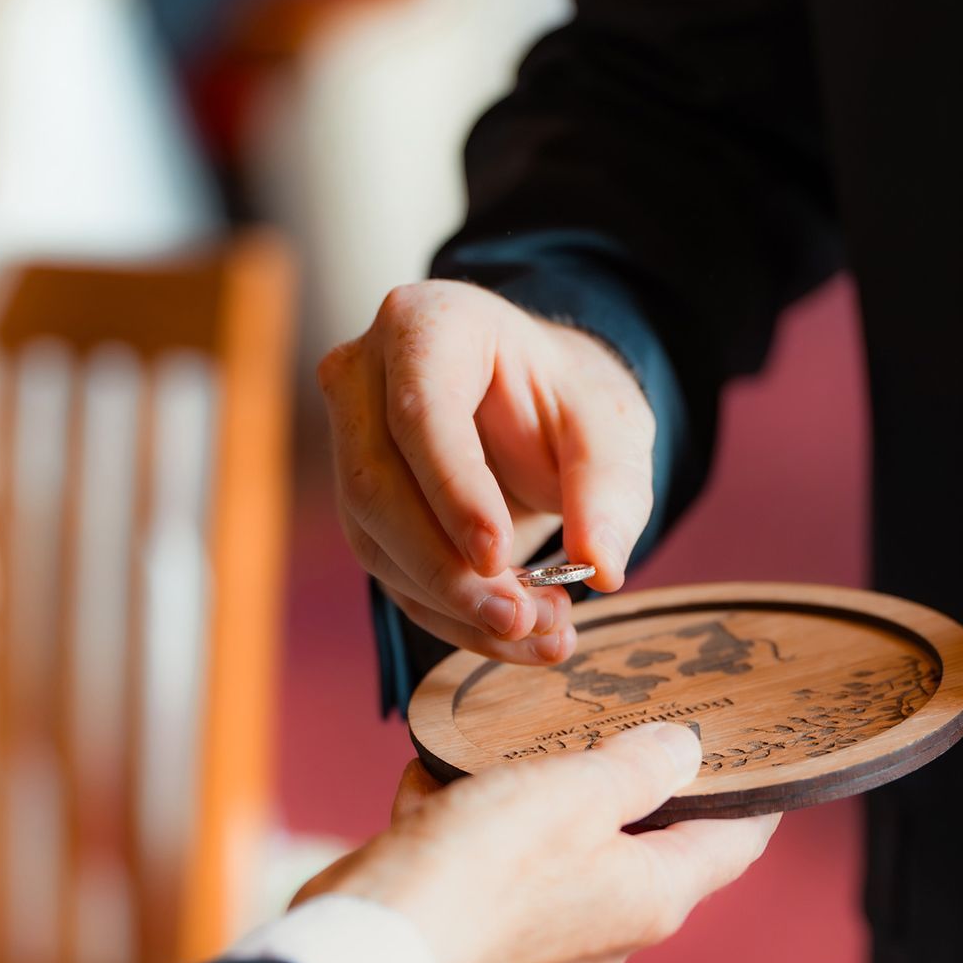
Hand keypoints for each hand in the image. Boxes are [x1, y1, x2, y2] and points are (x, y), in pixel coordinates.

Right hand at [293, 723, 778, 962]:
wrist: (373, 938)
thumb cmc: (483, 865)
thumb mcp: (576, 790)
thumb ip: (641, 766)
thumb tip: (688, 749)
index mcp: (655, 895)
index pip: (738, 841)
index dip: (757, 789)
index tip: (762, 743)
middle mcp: (616, 925)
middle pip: (652, 834)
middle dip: (627, 775)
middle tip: (621, 716)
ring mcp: (556, 932)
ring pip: (569, 835)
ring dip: (536, 788)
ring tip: (503, 754)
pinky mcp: (497, 928)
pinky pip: (505, 852)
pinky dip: (478, 814)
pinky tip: (441, 795)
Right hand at [318, 280, 654, 664]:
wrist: (539, 409)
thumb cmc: (568, 400)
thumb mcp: (612, 428)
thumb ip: (610, 490)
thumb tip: (600, 568)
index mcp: (426, 325)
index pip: (419, 414)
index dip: (453, 490)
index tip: (499, 555)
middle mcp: (365, 377)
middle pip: (375, 486)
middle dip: (447, 569)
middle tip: (523, 618)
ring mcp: (350, 443)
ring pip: (376, 540)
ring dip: (455, 604)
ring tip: (542, 630)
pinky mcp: (362, 507)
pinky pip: (392, 575)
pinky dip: (454, 618)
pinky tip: (515, 637)